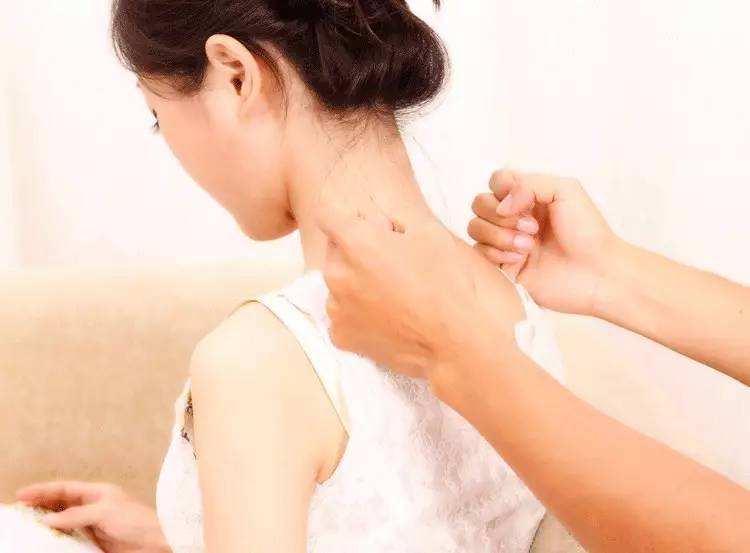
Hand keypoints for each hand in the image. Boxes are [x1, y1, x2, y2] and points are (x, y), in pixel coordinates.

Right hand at [16, 481, 170, 552]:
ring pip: (64, 521)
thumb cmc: (139, 521)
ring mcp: (94, 524)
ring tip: (28, 525)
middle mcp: (94, 506)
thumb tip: (49, 520)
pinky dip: (58, 538)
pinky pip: (71, 537)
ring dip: (48, 523)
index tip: (23, 494)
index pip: (65, 488)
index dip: (43, 490)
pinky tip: (47, 541)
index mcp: (98, 492)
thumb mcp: (105, 512)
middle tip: (20, 509)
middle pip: (62, 503)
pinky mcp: (95, 540)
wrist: (157, 541)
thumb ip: (77, 515)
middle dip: (42, 505)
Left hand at [316, 205, 525, 385]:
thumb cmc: (452, 282)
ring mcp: (337, 310)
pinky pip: (343, 315)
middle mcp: (338, 275)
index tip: (374, 230)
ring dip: (358, 283)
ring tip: (396, 295)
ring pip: (339, 284)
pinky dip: (360, 313)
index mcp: (356, 243)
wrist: (464, 340)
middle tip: (395, 265)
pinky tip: (389, 317)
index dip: (354, 220)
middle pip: (335, 252)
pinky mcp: (343, 337)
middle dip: (357, 251)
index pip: (329, 216)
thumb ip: (390, 221)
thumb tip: (378, 224)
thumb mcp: (428, 231)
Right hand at [469, 169, 622, 315]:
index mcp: (528, 197)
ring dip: (499, 234)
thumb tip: (502, 205)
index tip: (525, 202)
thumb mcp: (566, 189)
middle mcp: (514, 217)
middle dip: (500, 215)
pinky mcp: (502, 267)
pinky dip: (497, 253)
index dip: (502, 188)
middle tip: (532, 228)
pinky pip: (479, 254)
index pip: (495, 181)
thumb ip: (529, 184)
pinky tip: (521, 259)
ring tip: (528, 246)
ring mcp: (506, 242)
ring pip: (475, 228)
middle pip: (479, 203)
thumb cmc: (588, 232)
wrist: (597, 273)